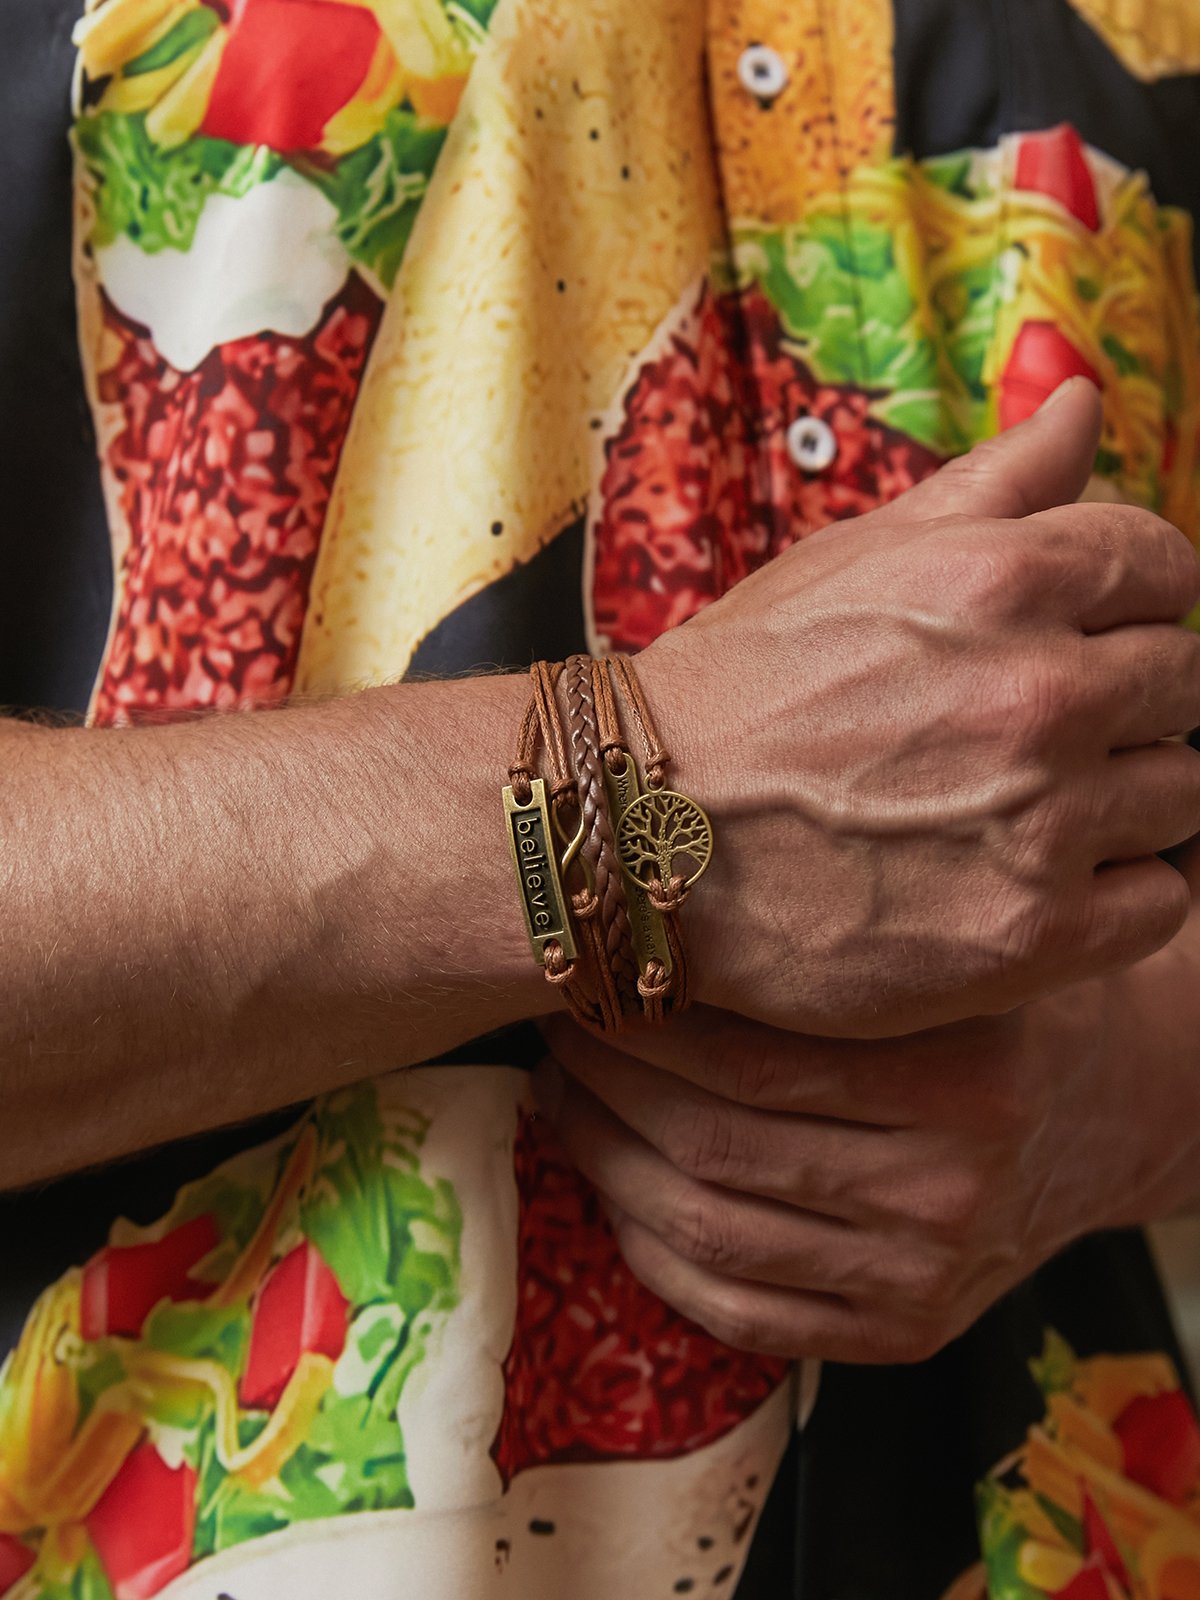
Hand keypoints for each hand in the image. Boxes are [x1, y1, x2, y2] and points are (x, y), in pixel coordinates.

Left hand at [537, 983, 1198, 1363]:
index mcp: (961, 1080)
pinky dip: (651, 1253)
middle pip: (713, 1147)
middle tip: (556, 1032)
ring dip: (604, 1164)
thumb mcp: (938, 963)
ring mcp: (922, 1278)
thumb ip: (821, 964)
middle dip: (603, 1088)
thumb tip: (638, 941)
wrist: (1106, 1112)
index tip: (584, 982)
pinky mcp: (901, 1334)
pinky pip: (737, 1312)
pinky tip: (616, 1189)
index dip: (640, 1028)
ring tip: (565, 1099)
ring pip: (707, 1233)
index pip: (751, 1061)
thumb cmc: (995, 1015)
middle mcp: (947, 1191)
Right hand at [636, 379, 1199, 1035]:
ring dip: (1124, 795)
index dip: (1127, 599)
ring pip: (1182, 792)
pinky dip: (1119, 890)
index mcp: (1007, 579)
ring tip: (1027, 807)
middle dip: (1126, 695)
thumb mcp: (855, 556)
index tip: (1080, 633)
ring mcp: (1041, 823)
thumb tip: (1085, 396)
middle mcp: (1040, 694)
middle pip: (1182, 680)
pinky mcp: (1029, 936)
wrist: (638, 832)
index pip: (1165, 565)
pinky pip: (1162, 901)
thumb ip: (995, 480)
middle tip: (1033, 729)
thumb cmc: (742, 687)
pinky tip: (1038, 876)